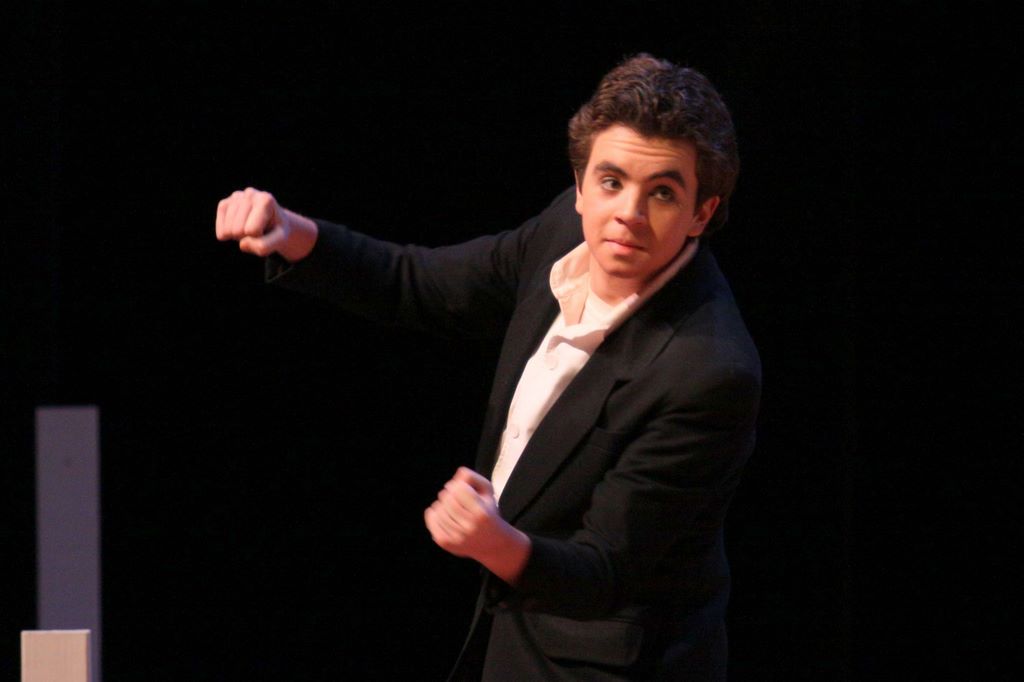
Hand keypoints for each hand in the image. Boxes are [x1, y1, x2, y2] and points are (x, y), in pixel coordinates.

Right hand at [215, 187, 317, 261]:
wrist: (273, 223)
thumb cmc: (276, 231)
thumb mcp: (279, 241)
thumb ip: (265, 246)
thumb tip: (242, 244)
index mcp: (265, 199)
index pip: (252, 230)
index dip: (259, 236)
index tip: (267, 228)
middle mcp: (249, 194)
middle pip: (238, 230)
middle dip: (247, 236)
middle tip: (258, 229)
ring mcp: (235, 197)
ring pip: (228, 231)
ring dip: (238, 236)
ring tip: (250, 227)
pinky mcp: (224, 204)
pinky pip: (221, 230)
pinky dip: (229, 236)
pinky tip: (239, 228)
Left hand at [424, 467, 530, 584]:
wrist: (492, 544)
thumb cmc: (488, 514)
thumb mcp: (488, 493)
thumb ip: (474, 478)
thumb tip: (459, 472)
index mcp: (482, 513)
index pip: (459, 489)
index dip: (457, 484)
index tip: (460, 487)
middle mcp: (469, 527)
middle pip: (448, 499)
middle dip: (448, 493)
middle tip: (453, 495)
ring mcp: (457, 537)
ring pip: (438, 509)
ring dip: (441, 503)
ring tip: (449, 505)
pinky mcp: (446, 543)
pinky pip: (432, 521)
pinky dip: (433, 513)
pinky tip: (440, 512)